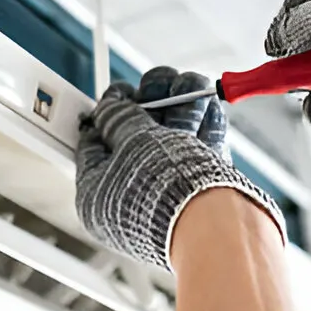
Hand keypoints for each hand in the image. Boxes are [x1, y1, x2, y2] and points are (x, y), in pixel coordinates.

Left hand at [75, 67, 284, 269]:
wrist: (216, 226)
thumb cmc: (163, 193)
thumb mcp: (130, 141)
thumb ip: (118, 118)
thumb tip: (110, 107)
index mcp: (98, 198)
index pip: (93, 147)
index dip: (105, 113)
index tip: (118, 93)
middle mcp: (131, 198)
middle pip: (136, 138)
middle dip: (150, 104)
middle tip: (156, 84)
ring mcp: (167, 195)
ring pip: (170, 138)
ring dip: (179, 106)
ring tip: (185, 84)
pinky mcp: (202, 191)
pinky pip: (198, 149)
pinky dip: (203, 122)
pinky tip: (206, 101)